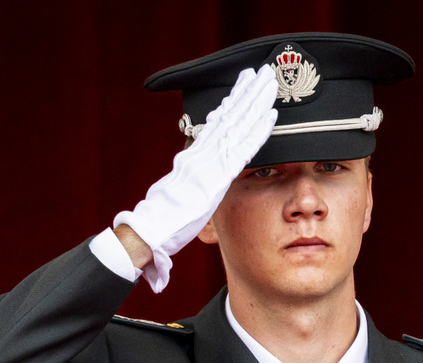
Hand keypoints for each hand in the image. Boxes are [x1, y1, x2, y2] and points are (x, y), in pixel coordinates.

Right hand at [114, 65, 278, 291]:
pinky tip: (271, 115)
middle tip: (260, 72)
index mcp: (192, 156)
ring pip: (237, 124)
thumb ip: (190, 179)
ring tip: (268, 82)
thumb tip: (197, 177)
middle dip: (245, 92)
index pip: (215, 124)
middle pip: (228, 116)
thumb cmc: (162, 220)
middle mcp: (201, 153)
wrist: (151, 229)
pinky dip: (258, 130)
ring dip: (255, 101)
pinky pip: (243, 148)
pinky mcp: (218, 175)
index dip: (231, 103)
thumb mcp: (178, 193)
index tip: (242, 86)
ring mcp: (209, 162)